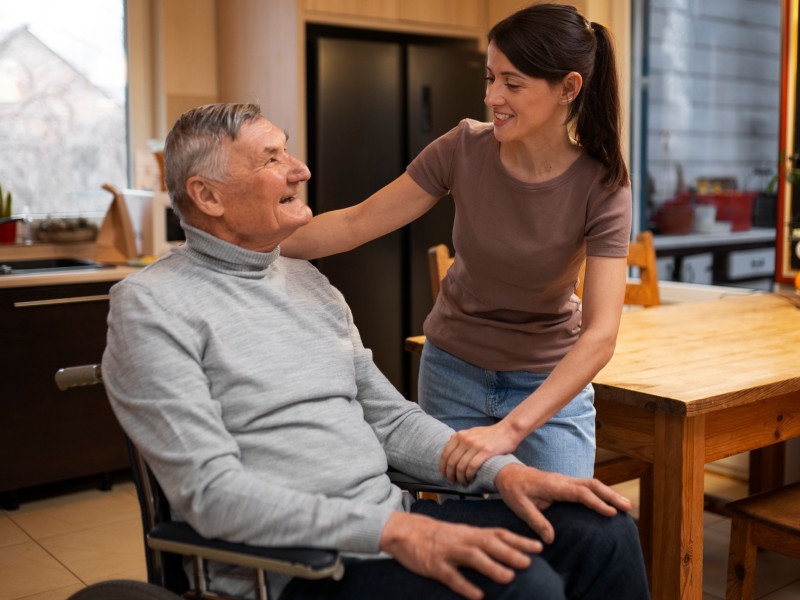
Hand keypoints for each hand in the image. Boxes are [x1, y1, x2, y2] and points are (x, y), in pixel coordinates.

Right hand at [379, 511, 541, 599]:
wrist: (406, 531)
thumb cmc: (438, 536)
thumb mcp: (462, 534)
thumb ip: (482, 541)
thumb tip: (510, 551)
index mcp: (471, 533)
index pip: (499, 534)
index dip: (519, 540)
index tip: (539, 547)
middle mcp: (462, 539)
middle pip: (489, 543)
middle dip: (509, 553)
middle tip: (528, 563)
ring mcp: (448, 552)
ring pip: (472, 557)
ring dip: (491, 567)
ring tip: (508, 578)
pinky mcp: (434, 565)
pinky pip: (450, 576)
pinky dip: (464, 585)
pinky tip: (477, 596)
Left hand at [439, 421, 520, 485]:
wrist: (508, 430)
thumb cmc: (490, 434)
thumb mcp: (472, 433)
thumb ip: (461, 440)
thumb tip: (451, 449)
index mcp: (460, 435)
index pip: (445, 453)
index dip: (442, 466)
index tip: (443, 474)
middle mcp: (465, 439)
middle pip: (452, 462)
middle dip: (450, 474)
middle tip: (452, 481)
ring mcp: (475, 445)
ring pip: (461, 466)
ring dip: (460, 478)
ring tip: (463, 483)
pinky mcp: (485, 451)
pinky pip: (472, 467)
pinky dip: (469, 476)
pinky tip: (470, 479)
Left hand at [495, 464, 631, 543]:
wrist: (506, 473)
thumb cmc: (513, 490)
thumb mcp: (520, 507)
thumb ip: (536, 521)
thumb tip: (551, 539)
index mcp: (553, 486)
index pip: (580, 493)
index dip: (596, 502)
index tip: (611, 512)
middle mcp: (562, 480)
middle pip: (591, 484)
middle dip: (610, 495)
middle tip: (628, 507)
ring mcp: (565, 479)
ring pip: (591, 483)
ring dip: (609, 492)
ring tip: (625, 504)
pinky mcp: (565, 482)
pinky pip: (586, 485)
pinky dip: (601, 491)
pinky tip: (610, 500)